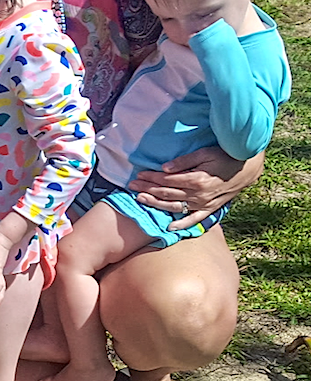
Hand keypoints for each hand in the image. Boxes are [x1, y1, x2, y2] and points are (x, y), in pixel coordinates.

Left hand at [127, 146, 262, 230]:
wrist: (247, 169)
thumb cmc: (225, 157)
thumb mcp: (205, 153)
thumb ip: (184, 161)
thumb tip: (164, 169)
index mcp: (196, 179)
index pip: (167, 180)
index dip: (151, 178)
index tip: (139, 175)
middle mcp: (198, 195)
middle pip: (167, 193)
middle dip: (147, 189)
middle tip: (132, 186)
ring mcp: (203, 204)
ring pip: (174, 206)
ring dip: (155, 203)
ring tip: (140, 199)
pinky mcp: (209, 209)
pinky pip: (193, 219)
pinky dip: (182, 224)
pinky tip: (169, 227)